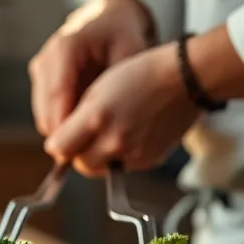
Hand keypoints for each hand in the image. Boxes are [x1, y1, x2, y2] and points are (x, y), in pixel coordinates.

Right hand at [29, 0, 154, 136]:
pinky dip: (64, 124)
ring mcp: (41, 68)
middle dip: (64, 135)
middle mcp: (46, 58)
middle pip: (45, 109)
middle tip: (90, 156)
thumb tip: (113, 121)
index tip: (82, 149)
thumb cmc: (123, 33)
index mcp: (65, 48)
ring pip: (43, 113)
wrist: (108, 17)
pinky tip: (86, 133)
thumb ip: (120, 85)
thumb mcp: (130, 54)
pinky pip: (48, 110)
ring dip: (63, 132)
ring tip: (91, 147)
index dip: (66, 125)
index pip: (58, 94)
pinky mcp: (42, 78)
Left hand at [44, 44, 198, 176]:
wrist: (184, 78)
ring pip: (102, 169)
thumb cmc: (140, 74)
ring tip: (107, 134)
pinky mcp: (150, 160)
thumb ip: (76, 119)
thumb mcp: (97, 89)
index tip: (63, 135)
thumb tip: (60, 143)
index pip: (60, 148)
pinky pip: (124, 167)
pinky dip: (120, 158)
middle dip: (79, 153)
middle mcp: (115, 140)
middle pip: (81, 164)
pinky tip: (128, 136)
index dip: (59, 142)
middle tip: (85, 136)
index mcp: (97, 118)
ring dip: (98, 158)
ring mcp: (135, 154)